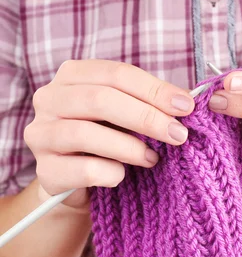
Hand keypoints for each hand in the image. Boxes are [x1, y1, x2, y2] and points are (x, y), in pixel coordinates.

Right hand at [24, 60, 193, 208]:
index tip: (186, 106)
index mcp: (72, 75)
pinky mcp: (44, 171)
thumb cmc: (108, 139)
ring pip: (85, 134)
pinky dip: (110, 172)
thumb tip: (186, 102)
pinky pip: (82, 169)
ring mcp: (41, 135)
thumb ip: (150, 103)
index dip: (154, 89)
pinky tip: (123, 175)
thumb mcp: (127, 114)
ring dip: (129, 147)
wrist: (79, 183)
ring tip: (153, 158)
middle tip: (178, 134)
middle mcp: (49, 99)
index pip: (116, 74)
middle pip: (100, 99)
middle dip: (146, 117)